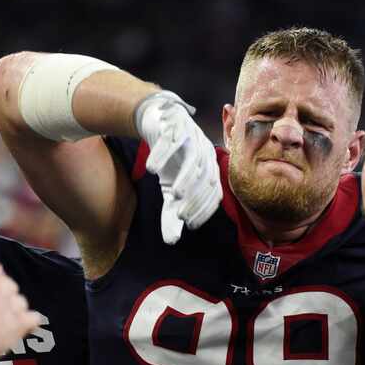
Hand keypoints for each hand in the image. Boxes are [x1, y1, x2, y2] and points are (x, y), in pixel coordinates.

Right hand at [136, 91, 222, 243]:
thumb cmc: (171, 160)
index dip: (205, 209)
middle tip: (180, 215)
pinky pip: (170, 139)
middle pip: (205, 177)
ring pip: (192, 158)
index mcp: (210, 168)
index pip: (214, 192)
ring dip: (184, 177)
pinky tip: (151, 169)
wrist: (159, 122)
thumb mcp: (170, 188)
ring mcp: (192, 137)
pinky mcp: (175, 124)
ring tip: (173, 194)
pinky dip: (162, 153)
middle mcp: (205, 152)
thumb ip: (173, 213)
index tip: (191, 224)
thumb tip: (172, 241)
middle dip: (195, 197)